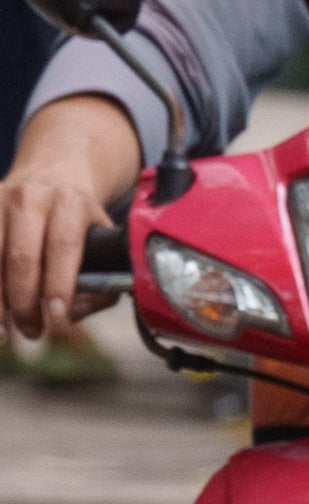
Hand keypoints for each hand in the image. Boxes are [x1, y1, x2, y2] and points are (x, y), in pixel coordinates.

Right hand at [0, 91, 138, 347]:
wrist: (53, 171)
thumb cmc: (80, 218)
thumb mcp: (103, 236)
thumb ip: (101, 277)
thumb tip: (73, 313)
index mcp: (71, 202)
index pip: (64, 246)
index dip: (60, 284)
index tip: (58, 316)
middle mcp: (31, 198)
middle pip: (21, 256)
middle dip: (24, 302)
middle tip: (32, 333)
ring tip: (4, 333)